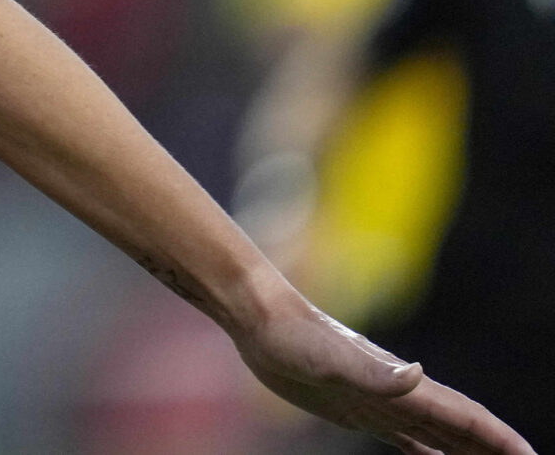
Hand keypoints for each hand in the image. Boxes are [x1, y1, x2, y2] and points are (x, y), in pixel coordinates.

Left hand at [235, 298, 535, 454]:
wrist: (261, 319)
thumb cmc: (293, 335)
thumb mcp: (332, 358)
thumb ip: (375, 371)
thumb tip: (418, 374)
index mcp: (406, 387)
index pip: (467, 418)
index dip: (501, 439)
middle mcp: (401, 394)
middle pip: (462, 430)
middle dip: (494, 450)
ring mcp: (380, 402)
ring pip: (439, 434)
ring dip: (468, 451)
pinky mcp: (356, 409)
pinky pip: (404, 437)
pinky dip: (428, 450)